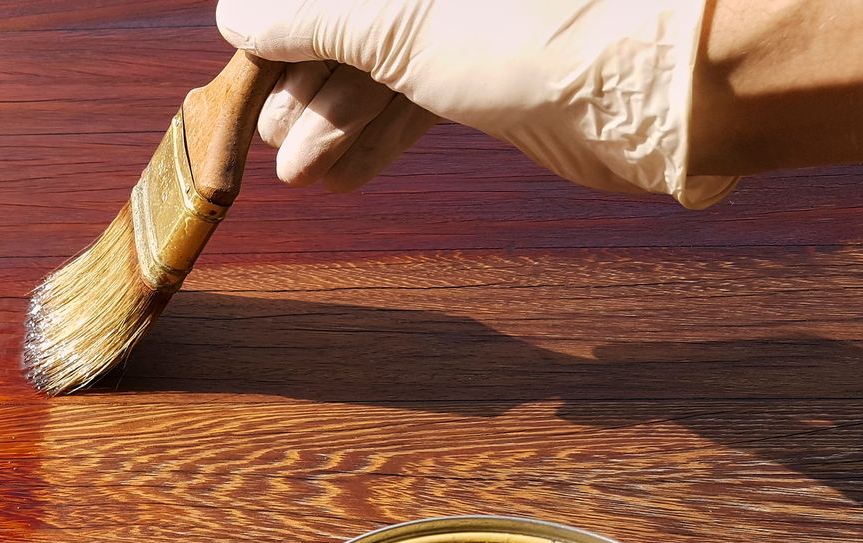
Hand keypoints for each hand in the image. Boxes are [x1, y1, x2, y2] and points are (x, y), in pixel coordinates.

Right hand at [212, 0, 736, 206]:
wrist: (657, 87)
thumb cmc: (536, 31)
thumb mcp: (392, 20)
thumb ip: (306, 16)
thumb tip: (238, 17)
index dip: (278, 30)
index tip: (246, 74)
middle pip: (343, 26)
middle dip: (304, 86)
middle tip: (278, 140)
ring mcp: (467, 19)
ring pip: (376, 66)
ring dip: (331, 122)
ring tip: (304, 171)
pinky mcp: (492, 68)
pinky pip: (413, 97)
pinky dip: (374, 136)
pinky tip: (339, 175)